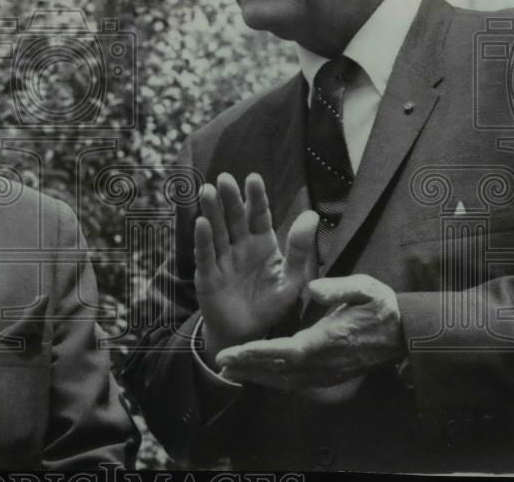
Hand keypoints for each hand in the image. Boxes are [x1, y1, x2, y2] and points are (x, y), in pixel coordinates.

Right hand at [194, 172, 318, 358]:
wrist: (247, 334)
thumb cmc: (270, 305)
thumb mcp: (292, 279)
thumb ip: (300, 249)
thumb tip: (312, 216)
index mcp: (262, 243)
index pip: (259, 215)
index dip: (256, 197)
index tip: (253, 178)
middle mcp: (240, 246)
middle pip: (234, 218)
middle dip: (230, 198)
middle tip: (224, 179)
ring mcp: (222, 259)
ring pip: (217, 231)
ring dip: (211, 211)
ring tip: (207, 191)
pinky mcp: (208, 276)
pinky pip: (206, 255)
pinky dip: (203, 240)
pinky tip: (201, 223)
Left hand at [214, 274, 406, 389]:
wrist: (405, 334)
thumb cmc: (381, 306)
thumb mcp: (365, 287)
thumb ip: (338, 288)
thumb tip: (311, 289)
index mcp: (328, 340)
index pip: (285, 351)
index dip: (257, 354)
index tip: (233, 353)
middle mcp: (324, 362)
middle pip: (279, 370)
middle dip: (248, 367)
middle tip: (220, 363)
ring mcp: (327, 374)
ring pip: (285, 380)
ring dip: (256, 376)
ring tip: (230, 371)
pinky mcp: (329, 377)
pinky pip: (295, 383)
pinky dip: (273, 380)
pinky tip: (257, 376)